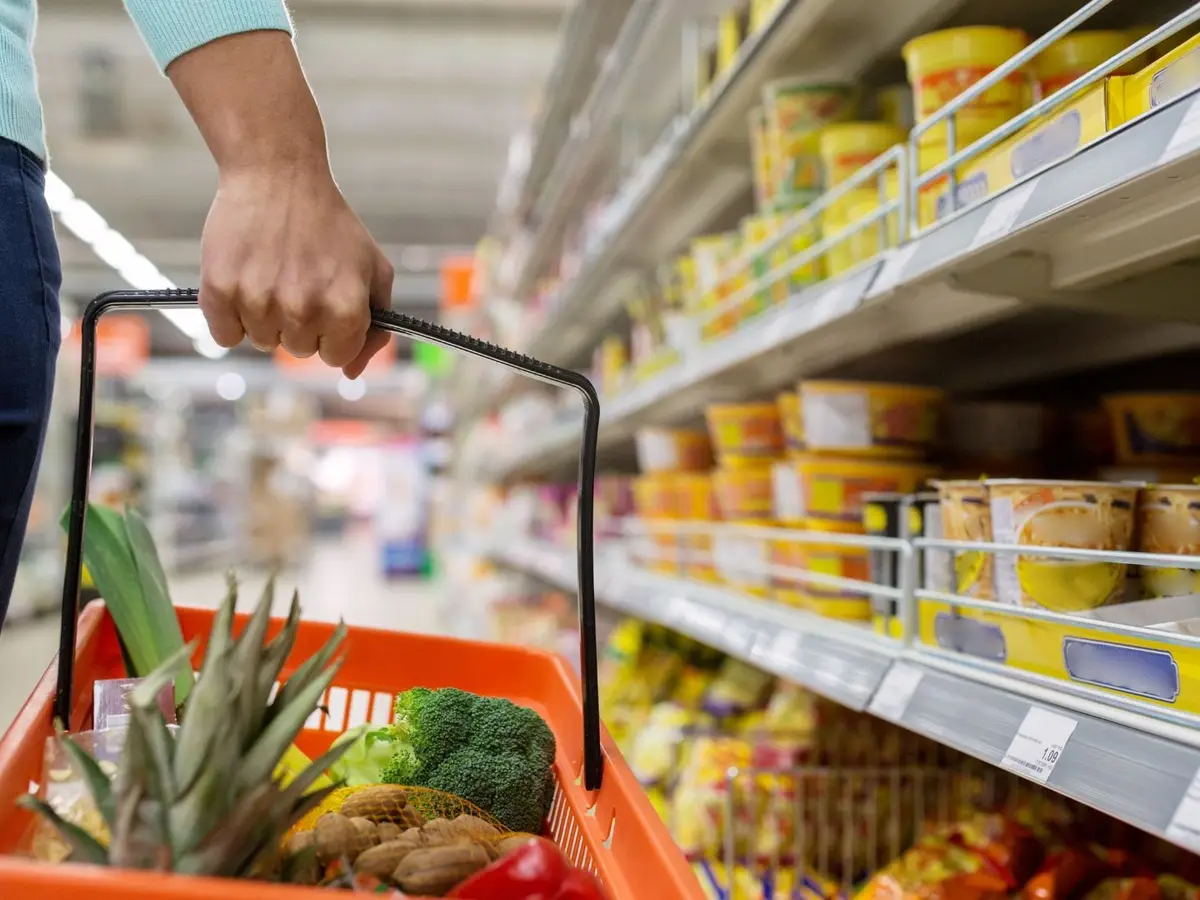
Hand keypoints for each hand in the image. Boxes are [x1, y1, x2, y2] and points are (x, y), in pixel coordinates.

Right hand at [164, 29, 393, 378]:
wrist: (278, 176)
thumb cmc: (330, 225)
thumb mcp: (374, 270)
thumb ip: (375, 327)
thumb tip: (351, 371)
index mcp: (344, 309)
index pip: (337, 357)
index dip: (334, 332)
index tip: (326, 304)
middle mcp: (302, 310)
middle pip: (299, 351)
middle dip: (301, 324)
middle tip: (298, 280)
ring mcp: (258, 302)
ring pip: (262, 342)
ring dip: (267, 318)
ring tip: (272, 274)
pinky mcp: (219, 290)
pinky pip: (225, 335)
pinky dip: (231, 317)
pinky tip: (245, 281)